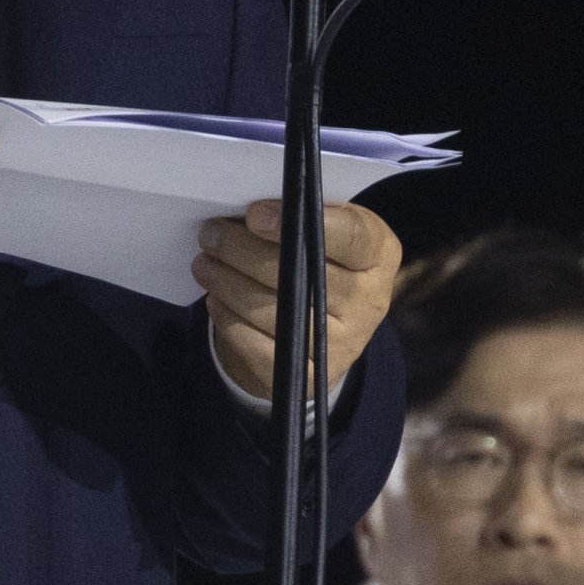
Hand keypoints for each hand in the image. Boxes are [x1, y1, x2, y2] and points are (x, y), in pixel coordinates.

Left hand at [197, 199, 401, 400]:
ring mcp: (344, 344)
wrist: (324, 331)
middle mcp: (369, 302)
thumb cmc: (321, 261)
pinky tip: (215, 298)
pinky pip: (259, 346)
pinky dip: (229, 318)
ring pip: (272, 309)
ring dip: (227, 282)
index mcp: (379, 255)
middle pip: (299, 273)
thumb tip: (248, 208)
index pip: (352, 236)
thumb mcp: (327, 231)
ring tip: (204, 262)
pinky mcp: (313, 376)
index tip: (255, 214)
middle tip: (210, 233)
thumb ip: (302, 214)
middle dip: (243, 249)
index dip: (300, 222)